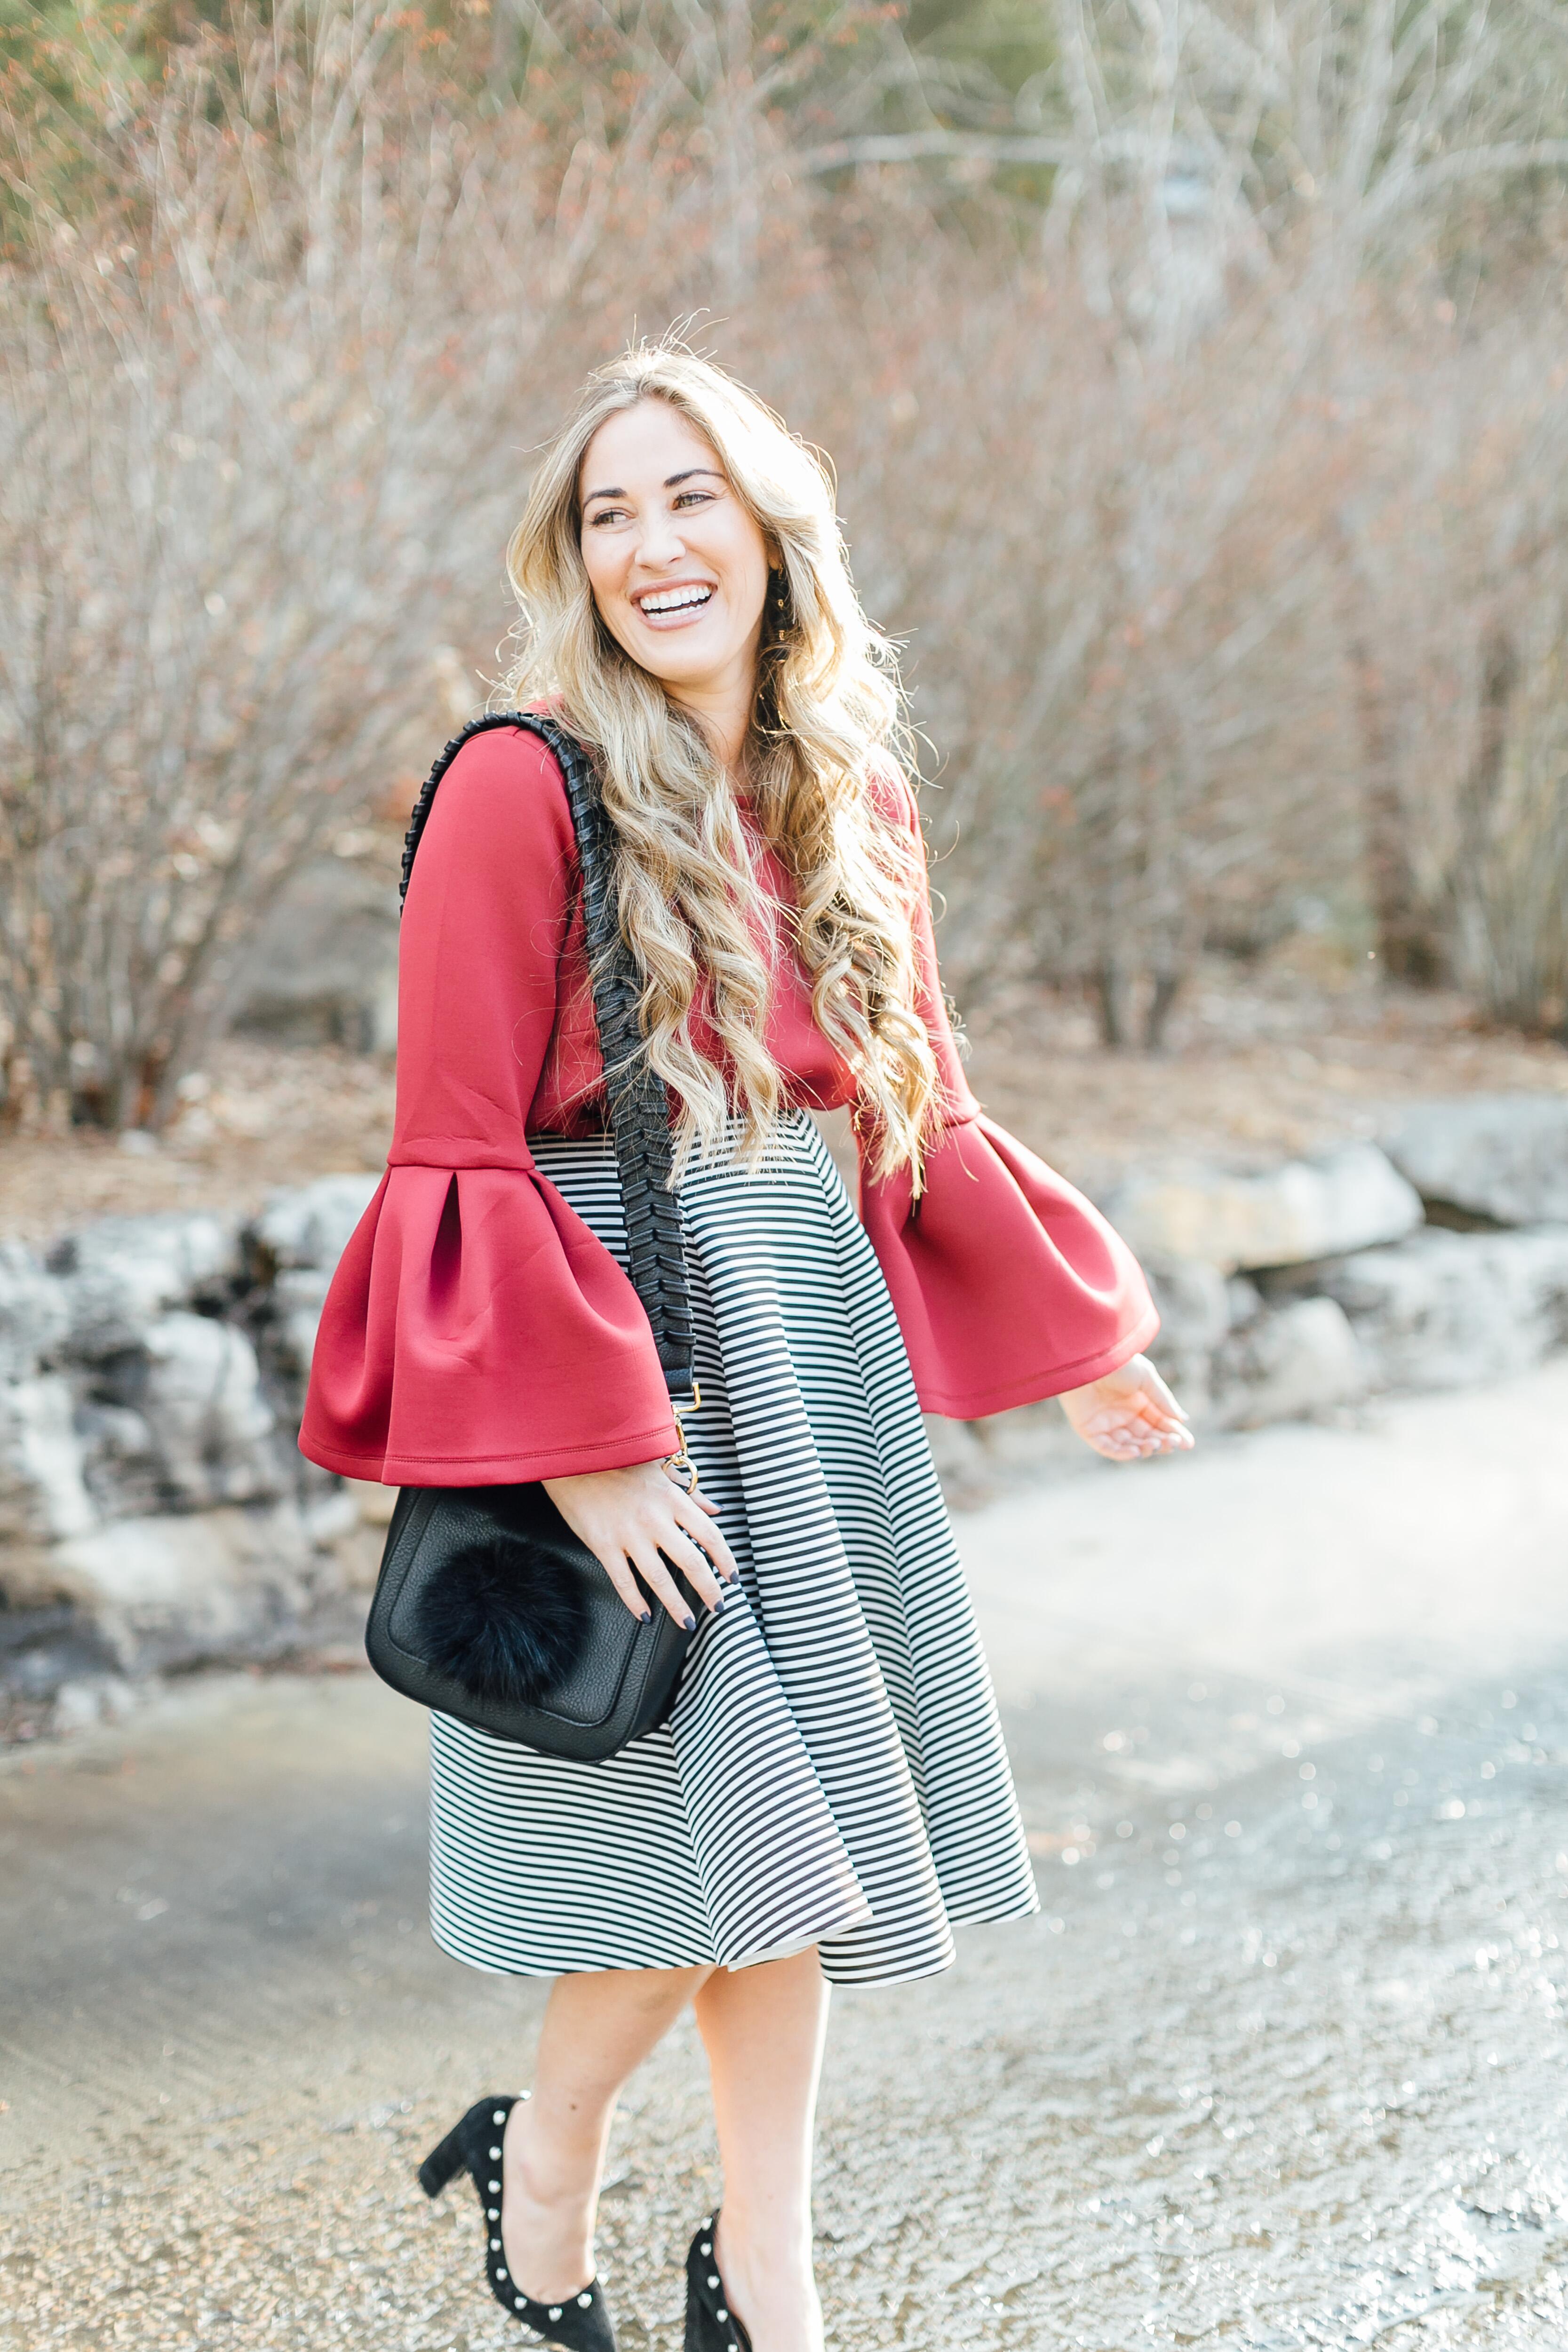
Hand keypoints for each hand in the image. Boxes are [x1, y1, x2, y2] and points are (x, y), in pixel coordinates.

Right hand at [542, 1457, 738, 1627]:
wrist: (575, 1456)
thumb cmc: (619, 1460)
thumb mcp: (660, 1468)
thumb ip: (690, 1491)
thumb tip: (716, 1509)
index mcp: (671, 1498)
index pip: (709, 1534)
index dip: (726, 1559)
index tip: (733, 1577)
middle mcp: (655, 1518)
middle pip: (691, 1562)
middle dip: (709, 1589)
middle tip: (718, 1607)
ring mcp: (628, 1534)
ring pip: (660, 1579)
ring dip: (677, 1605)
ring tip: (687, 1621)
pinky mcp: (603, 1544)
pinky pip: (623, 1581)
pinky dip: (635, 1602)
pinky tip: (645, 1616)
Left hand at [1058, 1354, 1193, 1461]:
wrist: (1086, 1357)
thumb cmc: (1118, 1363)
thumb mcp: (1146, 1379)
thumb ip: (1163, 1401)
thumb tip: (1182, 1420)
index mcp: (1138, 1401)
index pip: (1159, 1423)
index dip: (1174, 1433)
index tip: (1188, 1443)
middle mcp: (1123, 1414)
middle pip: (1147, 1436)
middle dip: (1162, 1442)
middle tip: (1172, 1444)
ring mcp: (1106, 1423)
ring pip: (1130, 1445)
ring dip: (1145, 1448)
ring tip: (1155, 1444)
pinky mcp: (1088, 1430)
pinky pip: (1107, 1448)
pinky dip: (1122, 1454)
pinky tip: (1137, 1452)